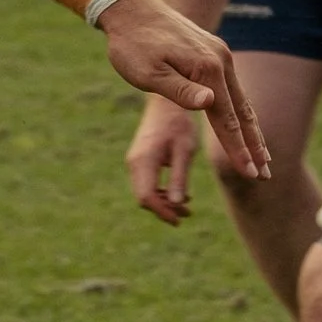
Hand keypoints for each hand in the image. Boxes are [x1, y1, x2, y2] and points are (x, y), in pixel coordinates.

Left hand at [100, 0, 268, 183]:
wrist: (131, 9)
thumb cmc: (133, 46)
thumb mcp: (148, 73)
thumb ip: (179, 90)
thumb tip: (209, 103)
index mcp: (206, 70)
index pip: (227, 119)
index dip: (238, 149)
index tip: (250, 173)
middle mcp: (221, 61)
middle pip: (243, 112)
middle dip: (254, 145)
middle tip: (265, 174)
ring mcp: (220, 55)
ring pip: (242, 100)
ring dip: (252, 130)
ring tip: (262, 156)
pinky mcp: (214, 53)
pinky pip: (234, 88)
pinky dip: (242, 110)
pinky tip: (244, 123)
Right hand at [126, 95, 197, 225]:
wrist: (166, 102)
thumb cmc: (179, 124)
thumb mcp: (184, 151)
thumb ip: (179, 177)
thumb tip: (177, 205)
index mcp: (143, 161)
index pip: (146, 197)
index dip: (162, 212)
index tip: (180, 219)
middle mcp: (134, 163)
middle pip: (144, 198)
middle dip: (164, 209)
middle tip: (187, 214)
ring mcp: (134, 161)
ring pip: (144, 192)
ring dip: (163, 202)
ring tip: (187, 207)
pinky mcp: (139, 159)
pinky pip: (146, 183)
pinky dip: (160, 192)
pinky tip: (178, 193)